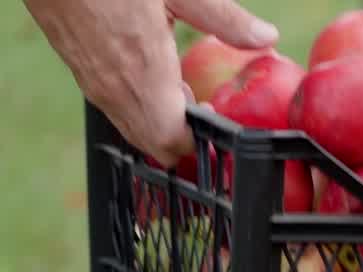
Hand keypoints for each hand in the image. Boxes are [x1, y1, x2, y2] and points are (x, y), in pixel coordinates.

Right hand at [24, 0, 276, 166]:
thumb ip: (224, 18)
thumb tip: (267, 37)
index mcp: (146, 74)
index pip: (176, 142)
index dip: (201, 141)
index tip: (214, 116)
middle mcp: (118, 90)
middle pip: (156, 146)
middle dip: (183, 137)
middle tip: (198, 102)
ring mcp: (95, 85)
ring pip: (134, 131)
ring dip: (159, 121)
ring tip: (175, 83)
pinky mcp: (80, 74)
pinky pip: (115, 109)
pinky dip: (137, 106)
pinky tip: (146, 69)